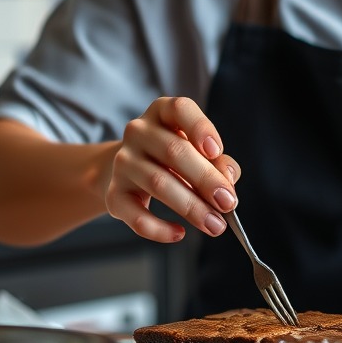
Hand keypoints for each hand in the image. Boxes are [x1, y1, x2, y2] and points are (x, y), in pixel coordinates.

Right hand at [101, 96, 240, 242]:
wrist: (129, 172)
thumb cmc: (174, 159)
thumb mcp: (199, 152)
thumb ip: (219, 162)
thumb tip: (227, 178)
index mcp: (162, 112)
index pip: (180, 109)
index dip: (200, 127)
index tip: (216, 150)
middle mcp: (138, 132)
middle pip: (174, 151)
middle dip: (205, 180)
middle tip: (227, 203)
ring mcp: (123, 162)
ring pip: (157, 183)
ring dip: (191, 207)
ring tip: (214, 224)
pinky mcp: (113, 194)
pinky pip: (135, 214)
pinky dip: (159, 228)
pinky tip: (179, 233)